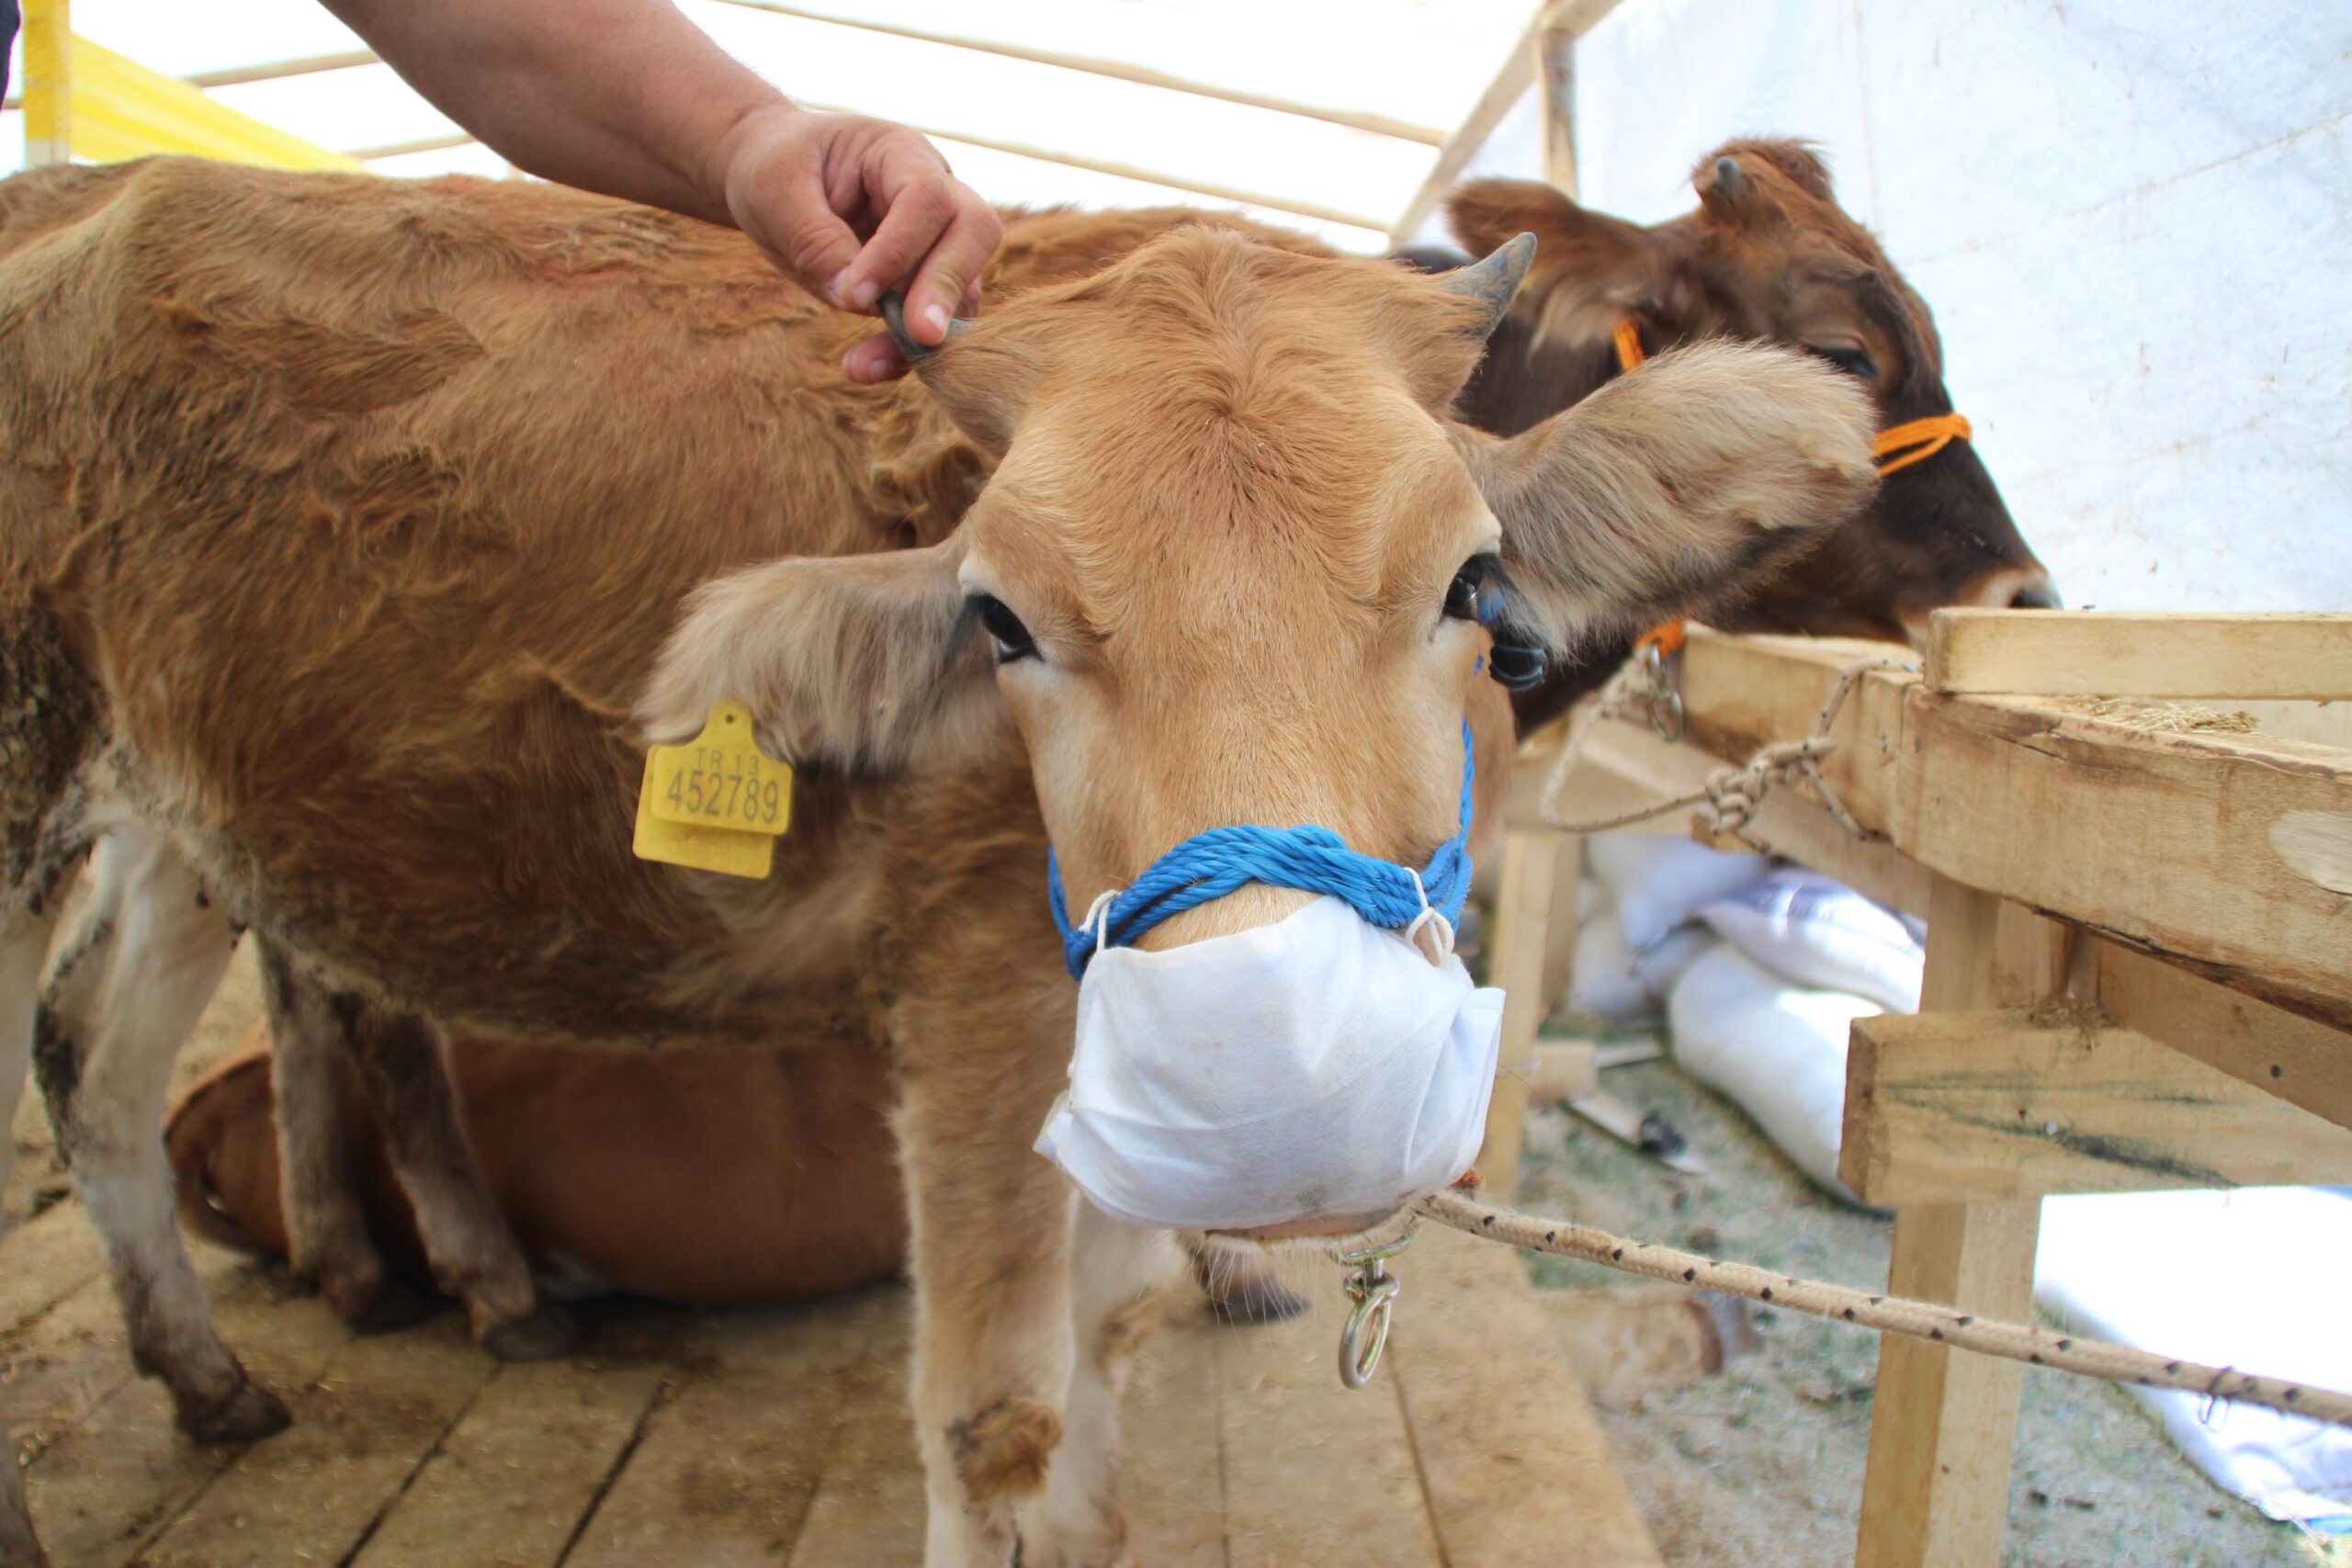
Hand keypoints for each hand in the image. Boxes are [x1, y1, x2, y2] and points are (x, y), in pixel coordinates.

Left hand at [708, 103, 1002, 382]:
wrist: (772, 183)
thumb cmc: (773, 169)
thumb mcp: (774, 192)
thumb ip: (815, 240)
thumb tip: (856, 300)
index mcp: (899, 152)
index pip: (927, 197)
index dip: (900, 248)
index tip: (853, 292)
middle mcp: (935, 191)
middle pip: (974, 233)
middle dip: (945, 287)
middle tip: (918, 335)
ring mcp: (936, 240)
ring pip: (963, 287)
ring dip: (921, 336)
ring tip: (864, 366)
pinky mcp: (922, 283)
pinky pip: (934, 322)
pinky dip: (904, 352)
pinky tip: (865, 367)